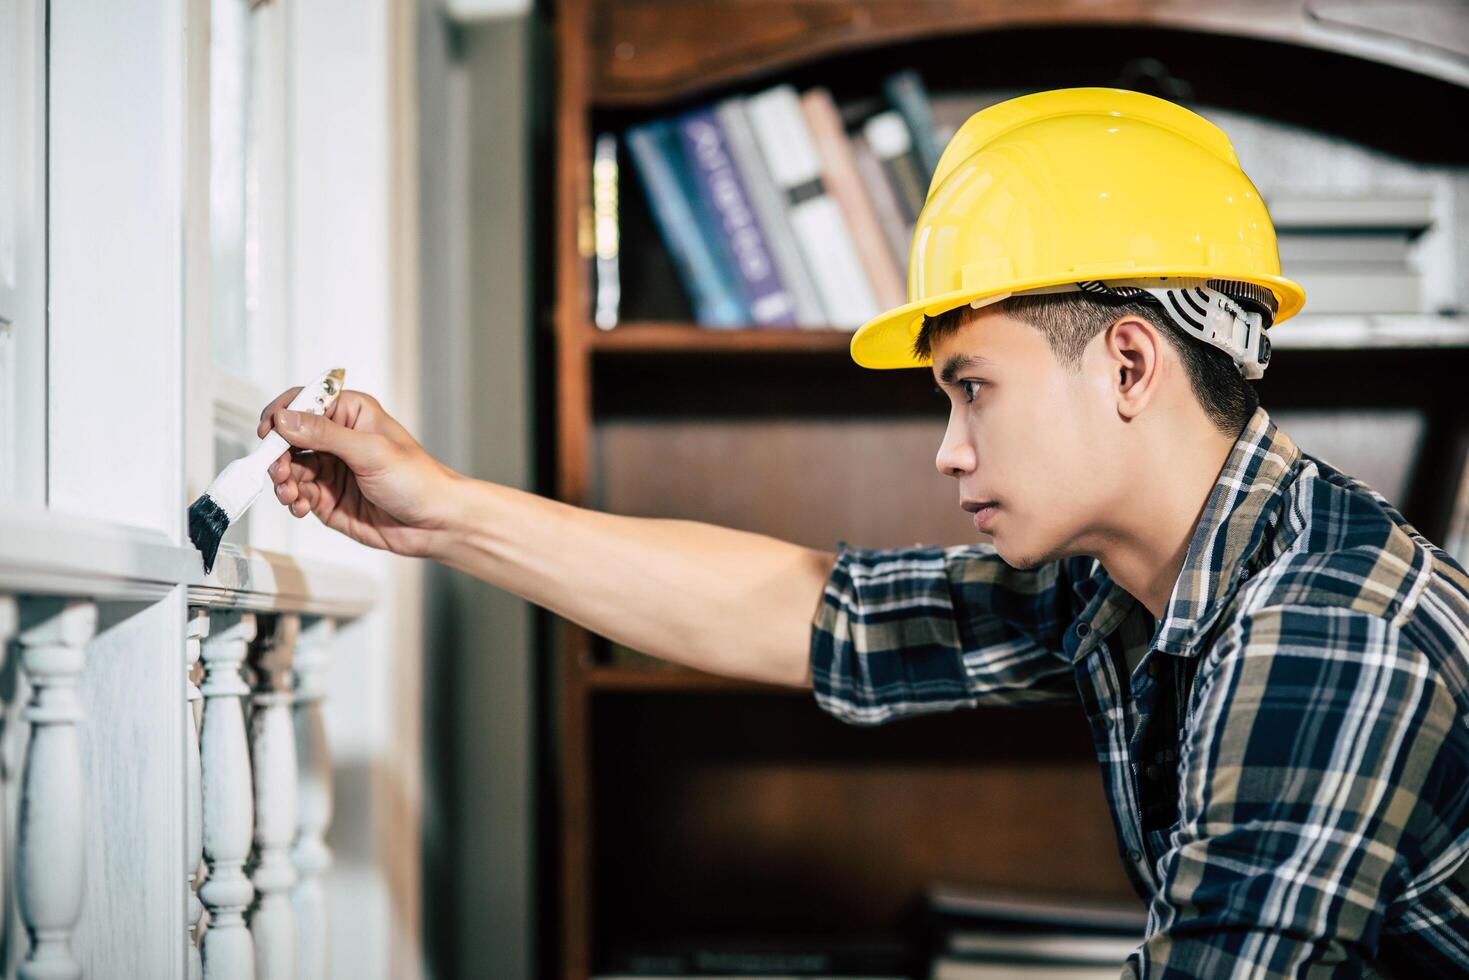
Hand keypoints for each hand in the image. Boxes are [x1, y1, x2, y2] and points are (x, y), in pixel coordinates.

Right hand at [256, 387, 459, 558]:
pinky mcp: (328, 497)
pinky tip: (301, 507)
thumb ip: (325, 434)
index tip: (268, 432)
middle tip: (279, 473)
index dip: (281, 414)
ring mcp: (331, 469)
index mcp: (351, 413)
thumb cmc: (417, 479)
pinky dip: (293, 501)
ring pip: (289, 468)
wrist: (435, 523)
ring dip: (283, 482)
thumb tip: (286, 419)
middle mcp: (337, 439)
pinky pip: (298, 494)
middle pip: (288, 438)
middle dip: (278, 455)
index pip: (304, 402)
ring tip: (291, 495)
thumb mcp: (371, 451)